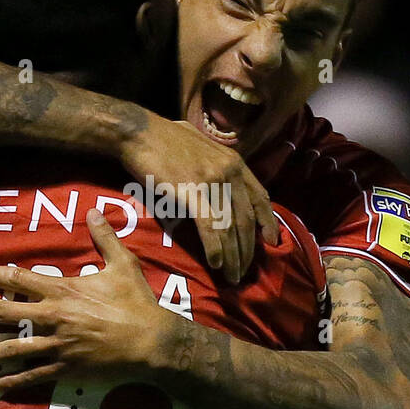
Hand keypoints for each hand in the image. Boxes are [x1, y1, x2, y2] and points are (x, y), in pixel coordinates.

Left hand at [0, 209, 180, 393]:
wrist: (151, 342)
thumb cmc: (137, 303)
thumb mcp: (123, 265)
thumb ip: (105, 239)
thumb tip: (95, 212)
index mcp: (62, 290)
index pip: (19, 279)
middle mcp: (53, 317)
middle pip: (4, 313)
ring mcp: (57, 345)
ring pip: (12, 348)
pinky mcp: (66, 367)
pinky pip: (33, 375)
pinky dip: (14, 381)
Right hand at [119, 117, 278, 283]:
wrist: (139, 132)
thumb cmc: (164, 138)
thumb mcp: (202, 145)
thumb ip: (217, 163)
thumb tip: (221, 179)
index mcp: (234, 162)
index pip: (260, 198)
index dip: (267, 223)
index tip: (270, 242)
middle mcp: (229, 172)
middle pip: (246, 219)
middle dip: (248, 250)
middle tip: (245, 271)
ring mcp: (212, 182)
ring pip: (230, 228)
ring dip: (233, 257)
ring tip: (232, 276)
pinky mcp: (192, 192)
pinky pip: (210, 227)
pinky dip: (215, 249)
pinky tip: (216, 263)